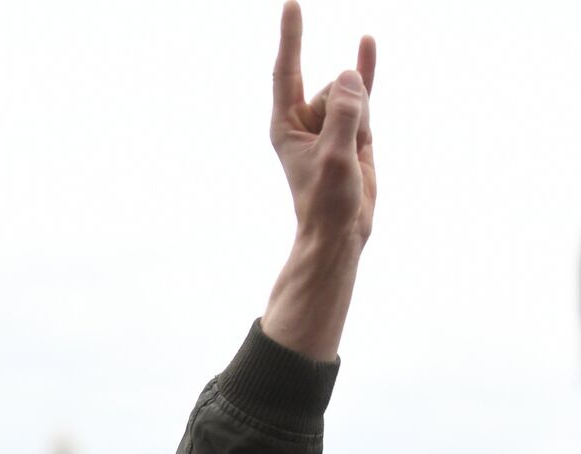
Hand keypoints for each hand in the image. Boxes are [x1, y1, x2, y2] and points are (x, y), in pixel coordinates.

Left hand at [262, 2, 375, 360]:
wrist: (341, 232)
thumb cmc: (327, 200)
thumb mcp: (335, 155)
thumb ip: (343, 112)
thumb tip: (347, 75)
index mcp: (285, 127)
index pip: (286, 72)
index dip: (291, 38)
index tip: (292, 4)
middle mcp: (303, 120)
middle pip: (330, 90)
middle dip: (347, 111)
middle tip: (342, 153)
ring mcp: (329, 123)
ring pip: (353, 96)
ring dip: (362, 118)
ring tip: (353, 158)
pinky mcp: (352, 129)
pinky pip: (362, 94)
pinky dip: (366, 70)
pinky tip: (366, 41)